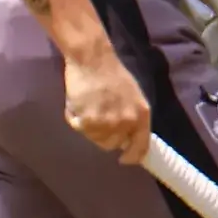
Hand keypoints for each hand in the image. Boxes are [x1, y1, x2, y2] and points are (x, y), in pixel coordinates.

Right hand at [63, 48, 150, 163]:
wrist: (93, 59)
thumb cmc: (111, 73)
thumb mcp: (133, 96)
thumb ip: (132, 117)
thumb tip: (126, 137)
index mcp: (142, 115)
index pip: (141, 147)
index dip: (132, 156)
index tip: (124, 159)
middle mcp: (127, 123)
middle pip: (112, 144)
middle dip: (103, 135)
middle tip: (95, 116)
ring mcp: (108, 124)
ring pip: (94, 138)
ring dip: (87, 126)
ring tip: (86, 105)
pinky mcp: (89, 121)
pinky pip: (79, 129)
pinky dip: (74, 118)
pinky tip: (77, 102)